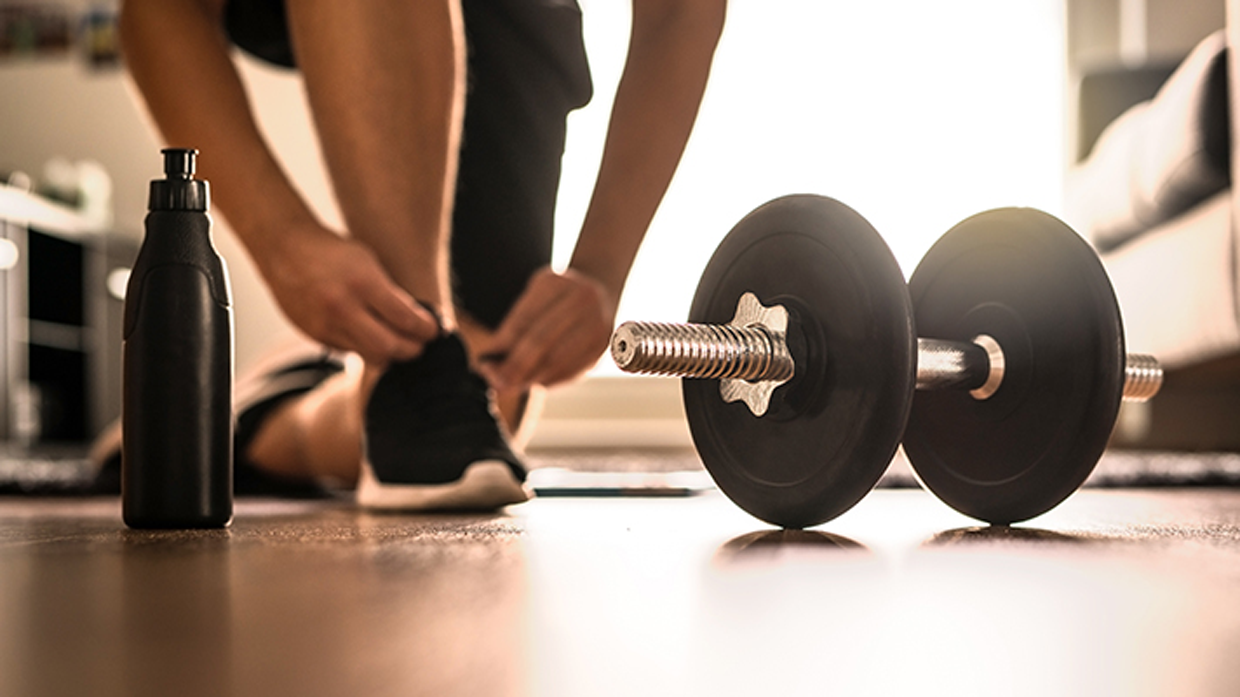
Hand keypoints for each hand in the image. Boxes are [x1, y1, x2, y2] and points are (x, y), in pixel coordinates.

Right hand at [255, 222, 439, 363]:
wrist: (284, 248)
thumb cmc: (333, 251)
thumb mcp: (368, 262)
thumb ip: (390, 294)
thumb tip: (417, 322)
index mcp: (363, 283)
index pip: (406, 319)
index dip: (426, 329)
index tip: (434, 330)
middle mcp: (343, 307)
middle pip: (390, 347)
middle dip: (412, 349)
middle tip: (420, 344)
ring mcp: (326, 324)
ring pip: (369, 355)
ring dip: (389, 352)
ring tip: (399, 343)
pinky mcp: (314, 335)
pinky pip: (348, 350)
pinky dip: (364, 346)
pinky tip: (371, 337)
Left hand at [477, 267, 615, 389]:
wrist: (600, 290)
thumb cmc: (556, 299)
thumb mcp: (535, 298)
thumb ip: (515, 327)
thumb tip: (492, 361)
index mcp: (556, 283)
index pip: (524, 320)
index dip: (503, 345)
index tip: (484, 363)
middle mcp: (582, 299)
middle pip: (541, 341)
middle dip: (515, 366)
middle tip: (497, 381)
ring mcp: (598, 323)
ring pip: (557, 360)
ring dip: (530, 378)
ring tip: (512, 385)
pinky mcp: (604, 346)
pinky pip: (571, 370)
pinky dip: (549, 380)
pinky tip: (535, 382)